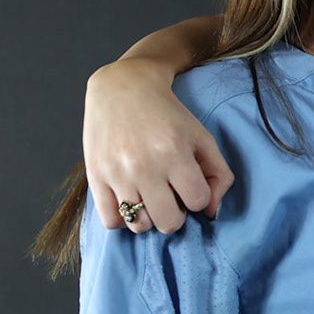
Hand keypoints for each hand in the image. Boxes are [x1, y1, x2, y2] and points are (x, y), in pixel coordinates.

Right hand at [83, 60, 233, 232]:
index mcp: (174, 152)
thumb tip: (211, 212)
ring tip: (149, 197)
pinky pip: (110, 221)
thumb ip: (218, 174)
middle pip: (169, 222)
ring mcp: (117, 173)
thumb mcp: (202, 136)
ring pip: (139, 225)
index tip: (188, 183)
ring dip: (148, 217)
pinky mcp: (95, 176)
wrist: (122, 87)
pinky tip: (129, 199)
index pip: (197, 201)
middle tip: (170, 195)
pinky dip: (121, 218)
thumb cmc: (166, 114)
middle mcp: (144, 165)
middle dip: (175, 213)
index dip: (196, 196)